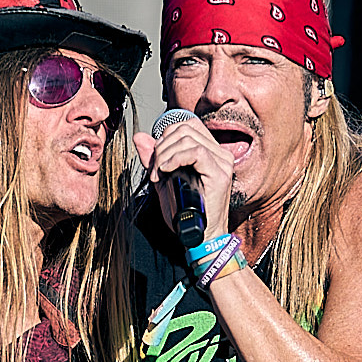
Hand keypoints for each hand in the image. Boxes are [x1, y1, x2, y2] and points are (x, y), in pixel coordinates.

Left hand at [133, 119, 235, 238]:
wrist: (197, 236)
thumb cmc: (185, 213)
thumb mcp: (164, 180)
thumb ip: (153, 158)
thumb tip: (140, 137)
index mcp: (210, 152)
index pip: (187, 125)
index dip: (166, 135)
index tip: (156, 158)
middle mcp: (219, 154)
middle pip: (184, 129)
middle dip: (161, 147)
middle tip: (155, 170)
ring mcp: (221, 163)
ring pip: (187, 138)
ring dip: (165, 155)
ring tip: (160, 175)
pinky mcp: (220, 174)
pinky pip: (196, 152)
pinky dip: (175, 159)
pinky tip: (167, 171)